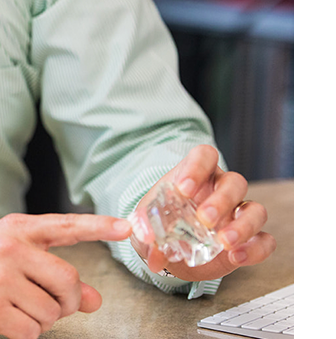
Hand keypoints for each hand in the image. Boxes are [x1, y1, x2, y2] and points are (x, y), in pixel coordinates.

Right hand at [0, 212, 132, 338]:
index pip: (65, 225)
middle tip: (43, 300)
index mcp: (17, 229)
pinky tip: (3, 319)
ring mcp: (0, 277)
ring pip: (52, 312)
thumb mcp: (13, 262)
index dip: (98, 227)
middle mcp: (10, 247)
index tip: (126, 228)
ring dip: (40, 319)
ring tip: (13, 306)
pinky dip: (24, 333)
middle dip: (65, 300)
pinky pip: (32, 332)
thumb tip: (95, 299)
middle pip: (68, 280)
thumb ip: (53, 275)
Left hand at [131, 145, 274, 280]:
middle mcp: (222, 190)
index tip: (183, 189)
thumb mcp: (148, 225)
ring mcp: (239, 215)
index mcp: (196, 175)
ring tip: (224, 242)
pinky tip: (237, 257)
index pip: (204, 155)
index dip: (197, 167)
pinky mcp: (249, 241)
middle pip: (234, 182)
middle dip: (221, 200)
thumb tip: (150, 248)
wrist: (173, 253)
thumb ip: (146, 232)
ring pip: (256, 210)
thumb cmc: (162, 226)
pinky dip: (255, 249)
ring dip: (243, 226)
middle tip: (205, 219)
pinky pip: (265, 240)